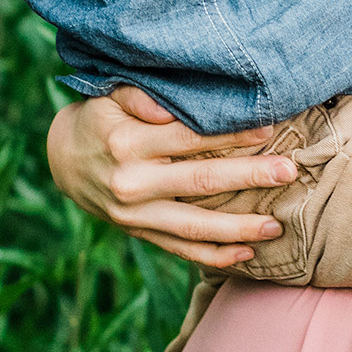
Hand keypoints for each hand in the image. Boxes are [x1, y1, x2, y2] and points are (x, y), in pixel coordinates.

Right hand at [46, 85, 296, 268]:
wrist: (63, 160)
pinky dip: (214, 256)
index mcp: (128, 144)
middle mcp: (133, 182)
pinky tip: (246, 255)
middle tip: (288, 172)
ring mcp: (135, 214)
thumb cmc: (101, 119)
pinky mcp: (139, 232)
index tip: (268, 128)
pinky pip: (181, 248)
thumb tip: (169, 106)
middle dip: (249, 177)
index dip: (231, 135)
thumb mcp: (110, 96)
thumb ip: (141, 96)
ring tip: (276, 226)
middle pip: (201, 182)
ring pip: (195, 226)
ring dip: (239, 228)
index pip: (190, 139)